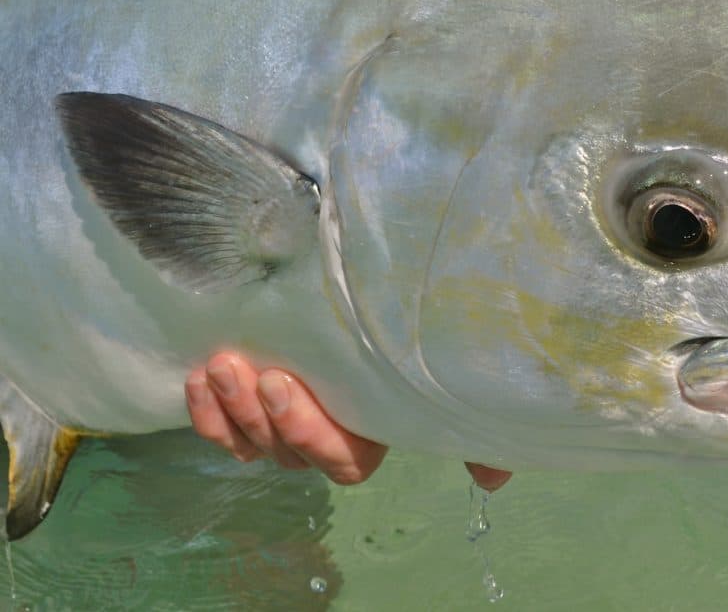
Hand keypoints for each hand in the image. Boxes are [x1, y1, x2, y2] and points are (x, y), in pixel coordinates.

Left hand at [185, 352, 511, 490]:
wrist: (364, 280)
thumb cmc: (406, 323)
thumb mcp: (442, 367)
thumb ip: (473, 425)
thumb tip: (493, 483)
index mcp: (371, 431)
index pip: (342, 460)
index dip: (311, 435)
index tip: (287, 386)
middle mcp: (325, 434)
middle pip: (289, 452)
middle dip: (265, 416)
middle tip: (251, 369)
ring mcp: (282, 421)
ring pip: (252, 441)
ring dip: (231, 410)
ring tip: (219, 366)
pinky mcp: (247, 401)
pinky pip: (220, 426)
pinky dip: (206, 410)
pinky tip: (198, 378)